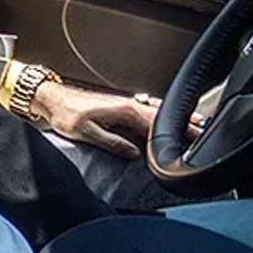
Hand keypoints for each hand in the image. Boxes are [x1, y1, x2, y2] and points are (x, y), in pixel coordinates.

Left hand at [32, 81, 201, 158]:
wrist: (51, 99)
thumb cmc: (65, 113)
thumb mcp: (87, 132)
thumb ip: (112, 143)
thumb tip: (133, 153)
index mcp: (124, 111)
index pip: (156, 125)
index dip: (175, 134)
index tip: (191, 141)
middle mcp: (128, 106)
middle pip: (162, 119)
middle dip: (182, 126)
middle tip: (201, 135)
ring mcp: (125, 107)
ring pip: (156, 115)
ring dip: (173, 120)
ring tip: (193, 126)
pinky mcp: (119, 110)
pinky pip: (145, 115)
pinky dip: (159, 118)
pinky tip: (165, 123)